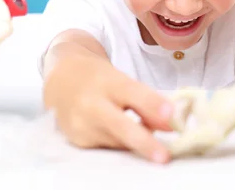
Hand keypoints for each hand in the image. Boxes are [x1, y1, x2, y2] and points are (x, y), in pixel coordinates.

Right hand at [44, 52, 173, 163]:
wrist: (62, 79)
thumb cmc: (100, 79)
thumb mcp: (123, 81)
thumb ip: (146, 101)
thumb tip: (170, 125)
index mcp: (108, 81)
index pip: (134, 93)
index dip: (153, 104)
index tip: (171, 116)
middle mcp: (92, 104)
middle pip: (121, 126)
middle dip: (144, 143)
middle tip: (164, 156)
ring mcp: (82, 124)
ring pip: (118, 141)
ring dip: (138, 142)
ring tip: (148, 134)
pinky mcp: (78, 140)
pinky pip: (109, 146)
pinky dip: (122, 143)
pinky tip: (125, 135)